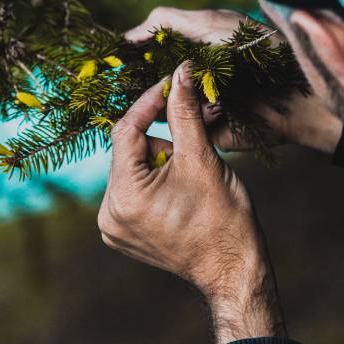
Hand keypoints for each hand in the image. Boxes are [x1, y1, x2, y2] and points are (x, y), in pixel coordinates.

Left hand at [98, 61, 285, 343]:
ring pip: (132, 167)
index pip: (127, 130)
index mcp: (125, 195)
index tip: (172, 84)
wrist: (233, 270)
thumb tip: (180, 73)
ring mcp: (113, 227)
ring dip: (160, 158)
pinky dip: (154, 178)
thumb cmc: (224, 218)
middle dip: (162, 136)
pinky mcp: (122, 232)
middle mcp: (109, 213)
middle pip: (129, 150)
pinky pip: (132, 188)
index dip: (151, 102)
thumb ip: (185, 112)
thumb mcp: (202, 157)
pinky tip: (180, 186)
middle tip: (195, 131)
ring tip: (193, 170)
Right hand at [127, 7, 342, 154]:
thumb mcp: (210, 22)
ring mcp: (197, 109)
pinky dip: (189, 116)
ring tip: (184, 93)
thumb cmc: (254, 48)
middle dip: (141, 85)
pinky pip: (183, 128)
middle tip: (125, 83)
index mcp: (187, 55)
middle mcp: (189, 83)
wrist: (294, 90)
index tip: (109, 64)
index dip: (130, 62)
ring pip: (161, 109)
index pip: (147, 60)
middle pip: (149, 86)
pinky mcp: (208, 133)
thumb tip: (127, 36)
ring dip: (164, 100)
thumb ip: (167, 22)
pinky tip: (209, 106)